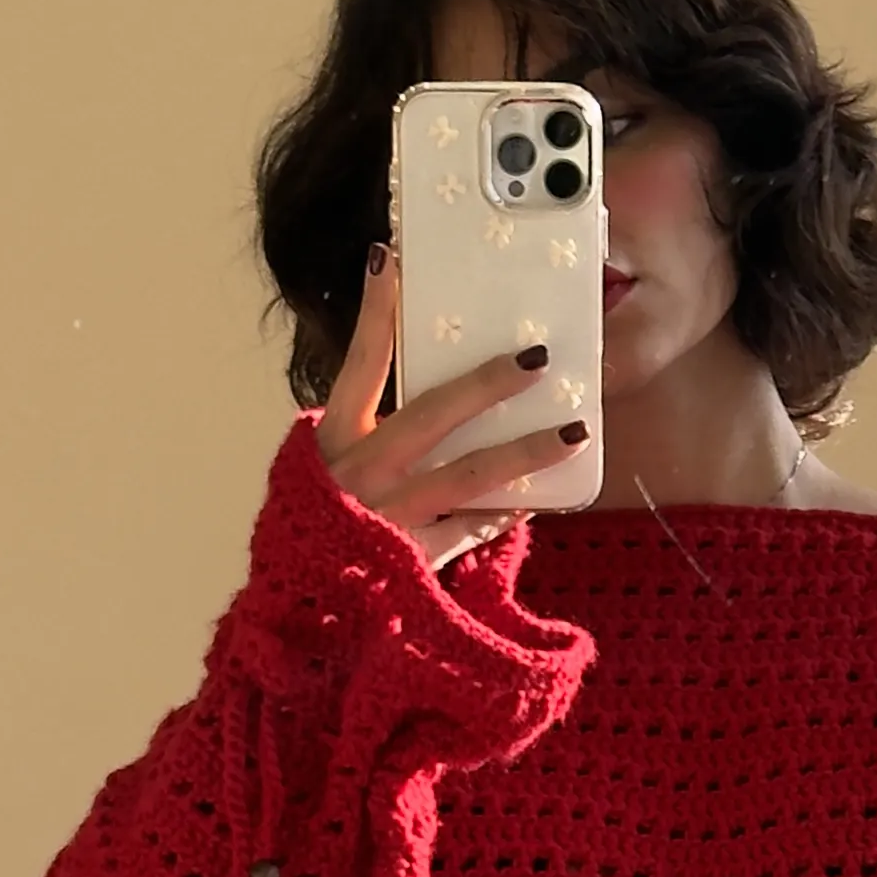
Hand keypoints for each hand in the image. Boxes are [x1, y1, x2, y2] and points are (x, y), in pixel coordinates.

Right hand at [316, 243, 591, 574]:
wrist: (303, 617)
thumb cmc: (320, 536)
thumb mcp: (329, 477)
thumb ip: (371, 438)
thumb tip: (439, 390)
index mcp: (330, 444)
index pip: (358, 367)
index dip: (374, 313)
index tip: (391, 259)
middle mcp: (358, 477)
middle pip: (431, 416)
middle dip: (487, 384)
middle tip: (535, 358)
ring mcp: (387, 520)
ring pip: (468, 477)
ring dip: (525, 451)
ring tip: (573, 431)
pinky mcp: (412, 563)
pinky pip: (472, 530)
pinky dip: (505, 512)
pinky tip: (540, 498)